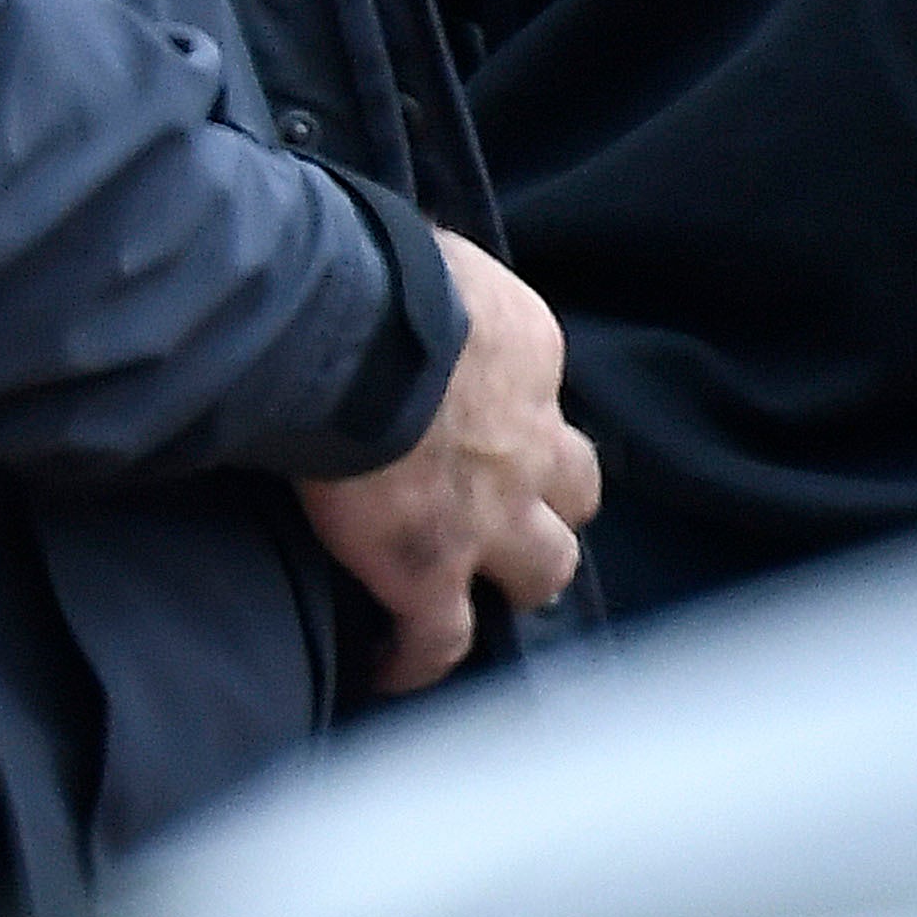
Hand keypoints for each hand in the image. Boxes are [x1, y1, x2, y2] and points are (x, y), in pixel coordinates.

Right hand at [302, 228, 602, 694]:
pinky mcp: (429, 570)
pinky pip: (438, 638)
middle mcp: (528, 437)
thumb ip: (414, 275)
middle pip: (573, 485)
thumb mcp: (409, 247)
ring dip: (519, 572)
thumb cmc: (359, 265)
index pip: (533, 386)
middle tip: (507, 508)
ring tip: (475, 586)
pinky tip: (388, 668)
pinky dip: (417, 656)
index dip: (508, 405)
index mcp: (522, 348)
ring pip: (543, 566)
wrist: (343, 330)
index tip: (469, 416)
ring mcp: (489, 515)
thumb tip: (368, 254)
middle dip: (548, 497)